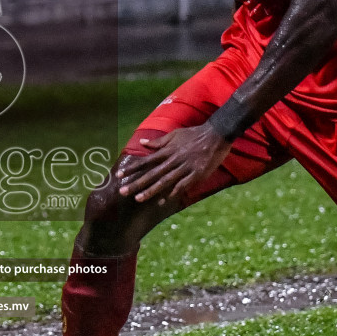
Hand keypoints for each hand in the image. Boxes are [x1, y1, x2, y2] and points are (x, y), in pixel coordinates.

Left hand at [114, 124, 230, 204]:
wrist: (217, 134)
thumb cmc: (194, 134)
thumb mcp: (175, 134)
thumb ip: (158, 142)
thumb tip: (142, 142)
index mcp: (167, 151)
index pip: (146, 161)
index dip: (132, 168)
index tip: (119, 174)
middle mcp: (173, 160)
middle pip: (152, 173)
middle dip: (136, 183)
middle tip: (122, 191)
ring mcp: (184, 168)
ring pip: (164, 181)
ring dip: (151, 191)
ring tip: (138, 199)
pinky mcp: (196, 174)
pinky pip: (182, 185)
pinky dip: (172, 193)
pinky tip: (163, 201)